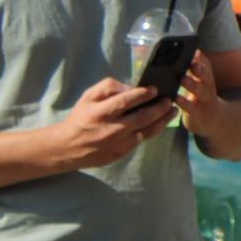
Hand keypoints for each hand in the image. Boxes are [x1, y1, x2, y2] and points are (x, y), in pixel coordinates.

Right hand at [55, 78, 174, 169]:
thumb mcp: (87, 97)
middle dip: (160, 107)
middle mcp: (111, 128)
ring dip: (164, 120)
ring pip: (148, 130)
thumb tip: (130, 87)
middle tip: (169, 100)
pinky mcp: (121, 153)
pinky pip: (143, 140)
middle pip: (142, 117)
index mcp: (100, 113)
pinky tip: (161, 122)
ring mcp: (118, 143)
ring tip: (173, 111)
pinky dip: (154, 130)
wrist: (67, 147)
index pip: (126, 101)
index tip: (154, 89)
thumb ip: (108, 87)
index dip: (143, 94)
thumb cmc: (80, 118)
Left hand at [175, 51, 223, 137]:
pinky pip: (191, 107)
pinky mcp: (198, 113)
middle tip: (193, 62)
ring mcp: (204, 100)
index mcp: (206, 77)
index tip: (194, 50)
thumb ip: (195, 67)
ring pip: (200, 91)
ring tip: (183, 79)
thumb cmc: (201, 97)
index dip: (201, 58)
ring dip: (192, 84)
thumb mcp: (201, 81)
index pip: (205, 65)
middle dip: (200, 69)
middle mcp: (207, 87)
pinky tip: (177, 98)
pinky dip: (185, 103)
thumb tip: (188, 51)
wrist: (216, 121)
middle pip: (206, 75)